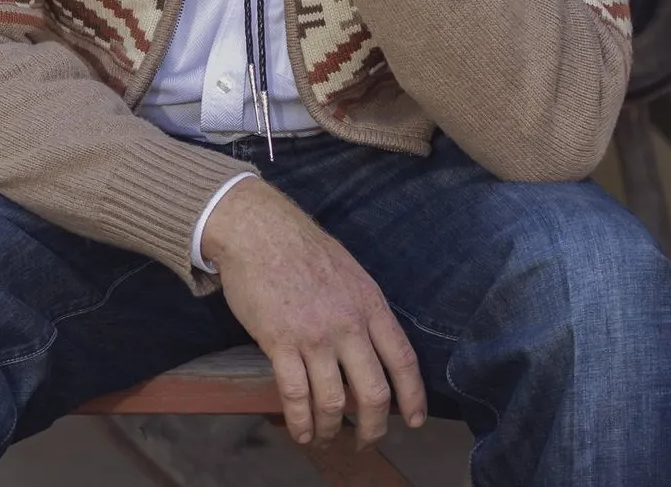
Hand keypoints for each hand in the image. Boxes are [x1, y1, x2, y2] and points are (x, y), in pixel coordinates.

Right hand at [201, 179, 426, 448]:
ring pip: (332, 401)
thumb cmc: (301, 248)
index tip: (413, 421)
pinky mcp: (280, 342)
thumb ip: (363, 309)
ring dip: (330, 429)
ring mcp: (314, 335)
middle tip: (365, 441)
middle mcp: (349, 324)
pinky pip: (296, 394)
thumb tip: (372, 346)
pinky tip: (300, 433)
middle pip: (373, 392)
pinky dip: (300, 421)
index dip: (412, 397)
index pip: (403, 360)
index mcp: (371, 304)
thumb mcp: (350, 272)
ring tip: (325, 440)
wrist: (258, 230)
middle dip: (372, 427)